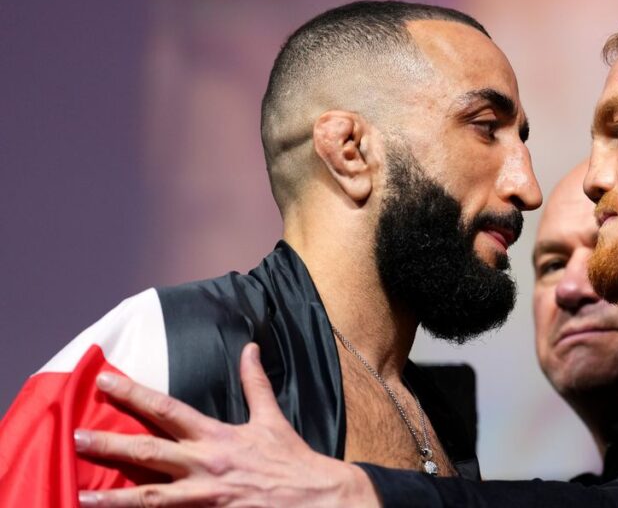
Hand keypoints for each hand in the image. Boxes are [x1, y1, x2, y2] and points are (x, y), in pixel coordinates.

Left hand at [75, 343, 380, 506]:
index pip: (167, 409)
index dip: (133, 394)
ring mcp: (205, 498)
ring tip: (80, 496)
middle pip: (148, 453)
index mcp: (217, 436)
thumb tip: (250, 348)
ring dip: (113, 498)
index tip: (105, 381)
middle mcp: (205, 466)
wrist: (316, 499)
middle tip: (76, 438)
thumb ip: (255, 384)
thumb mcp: (271, 418)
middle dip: (110, 445)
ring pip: (149, 499)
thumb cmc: (292, 460)